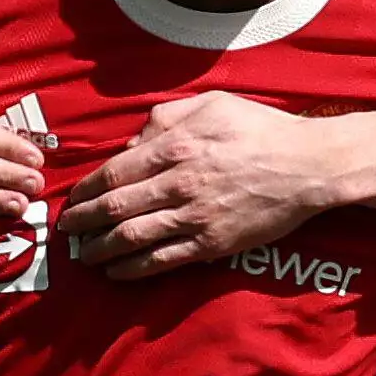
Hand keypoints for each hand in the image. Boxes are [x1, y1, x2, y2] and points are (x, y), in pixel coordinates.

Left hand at [61, 93, 333, 274]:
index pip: (114, 173)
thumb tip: (133, 142)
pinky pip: (163, 260)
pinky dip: (133, 269)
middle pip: (114, 208)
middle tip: (66, 231)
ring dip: (101, 250)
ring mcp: (195, 218)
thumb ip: (165, 117)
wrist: (309, 167)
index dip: (85, 190)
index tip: (70, 200)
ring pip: (132, 238)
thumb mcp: (211, 103)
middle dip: (83, 223)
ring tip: (85, 255)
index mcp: (175, 147)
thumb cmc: (261, 130)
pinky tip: (116, 272)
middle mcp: (178, 184)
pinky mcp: (211, 244)